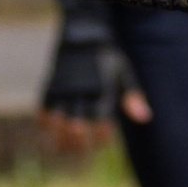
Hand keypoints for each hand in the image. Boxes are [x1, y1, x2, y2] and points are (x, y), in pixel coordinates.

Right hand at [38, 18, 148, 151]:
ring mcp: (64, 90)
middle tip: (80, 149)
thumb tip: (144, 119)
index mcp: (103, 91)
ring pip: (57, 121)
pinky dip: (44, 121)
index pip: (101, 123)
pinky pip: (43, 108)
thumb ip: (133, 97)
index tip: (101, 141)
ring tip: (62, 149)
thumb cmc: (106, 60)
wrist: (82, 37)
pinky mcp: (50, 86)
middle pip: (76, 126)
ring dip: (59, 137)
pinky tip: (49, 129)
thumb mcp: (124, 75)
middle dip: (78, 143)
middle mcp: (82, 92)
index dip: (101, 137)